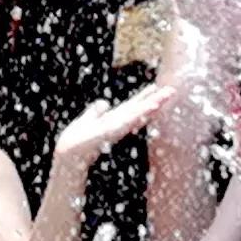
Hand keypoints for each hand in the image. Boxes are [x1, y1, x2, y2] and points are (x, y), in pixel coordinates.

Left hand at [49, 78, 172, 172]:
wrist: (68, 154)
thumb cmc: (76, 140)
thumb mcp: (87, 120)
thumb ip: (95, 112)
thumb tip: (104, 102)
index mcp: (113, 120)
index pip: (132, 106)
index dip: (144, 97)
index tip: (156, 87)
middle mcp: (118, 124)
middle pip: (140, 109)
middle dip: (156, 100)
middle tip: (172, 90)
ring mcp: (117, 128)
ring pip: (138, 113)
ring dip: (153, 104)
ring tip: (166, 95)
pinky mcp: (111, 131)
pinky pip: (128, 120)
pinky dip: (140, 113)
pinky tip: (149, 106)